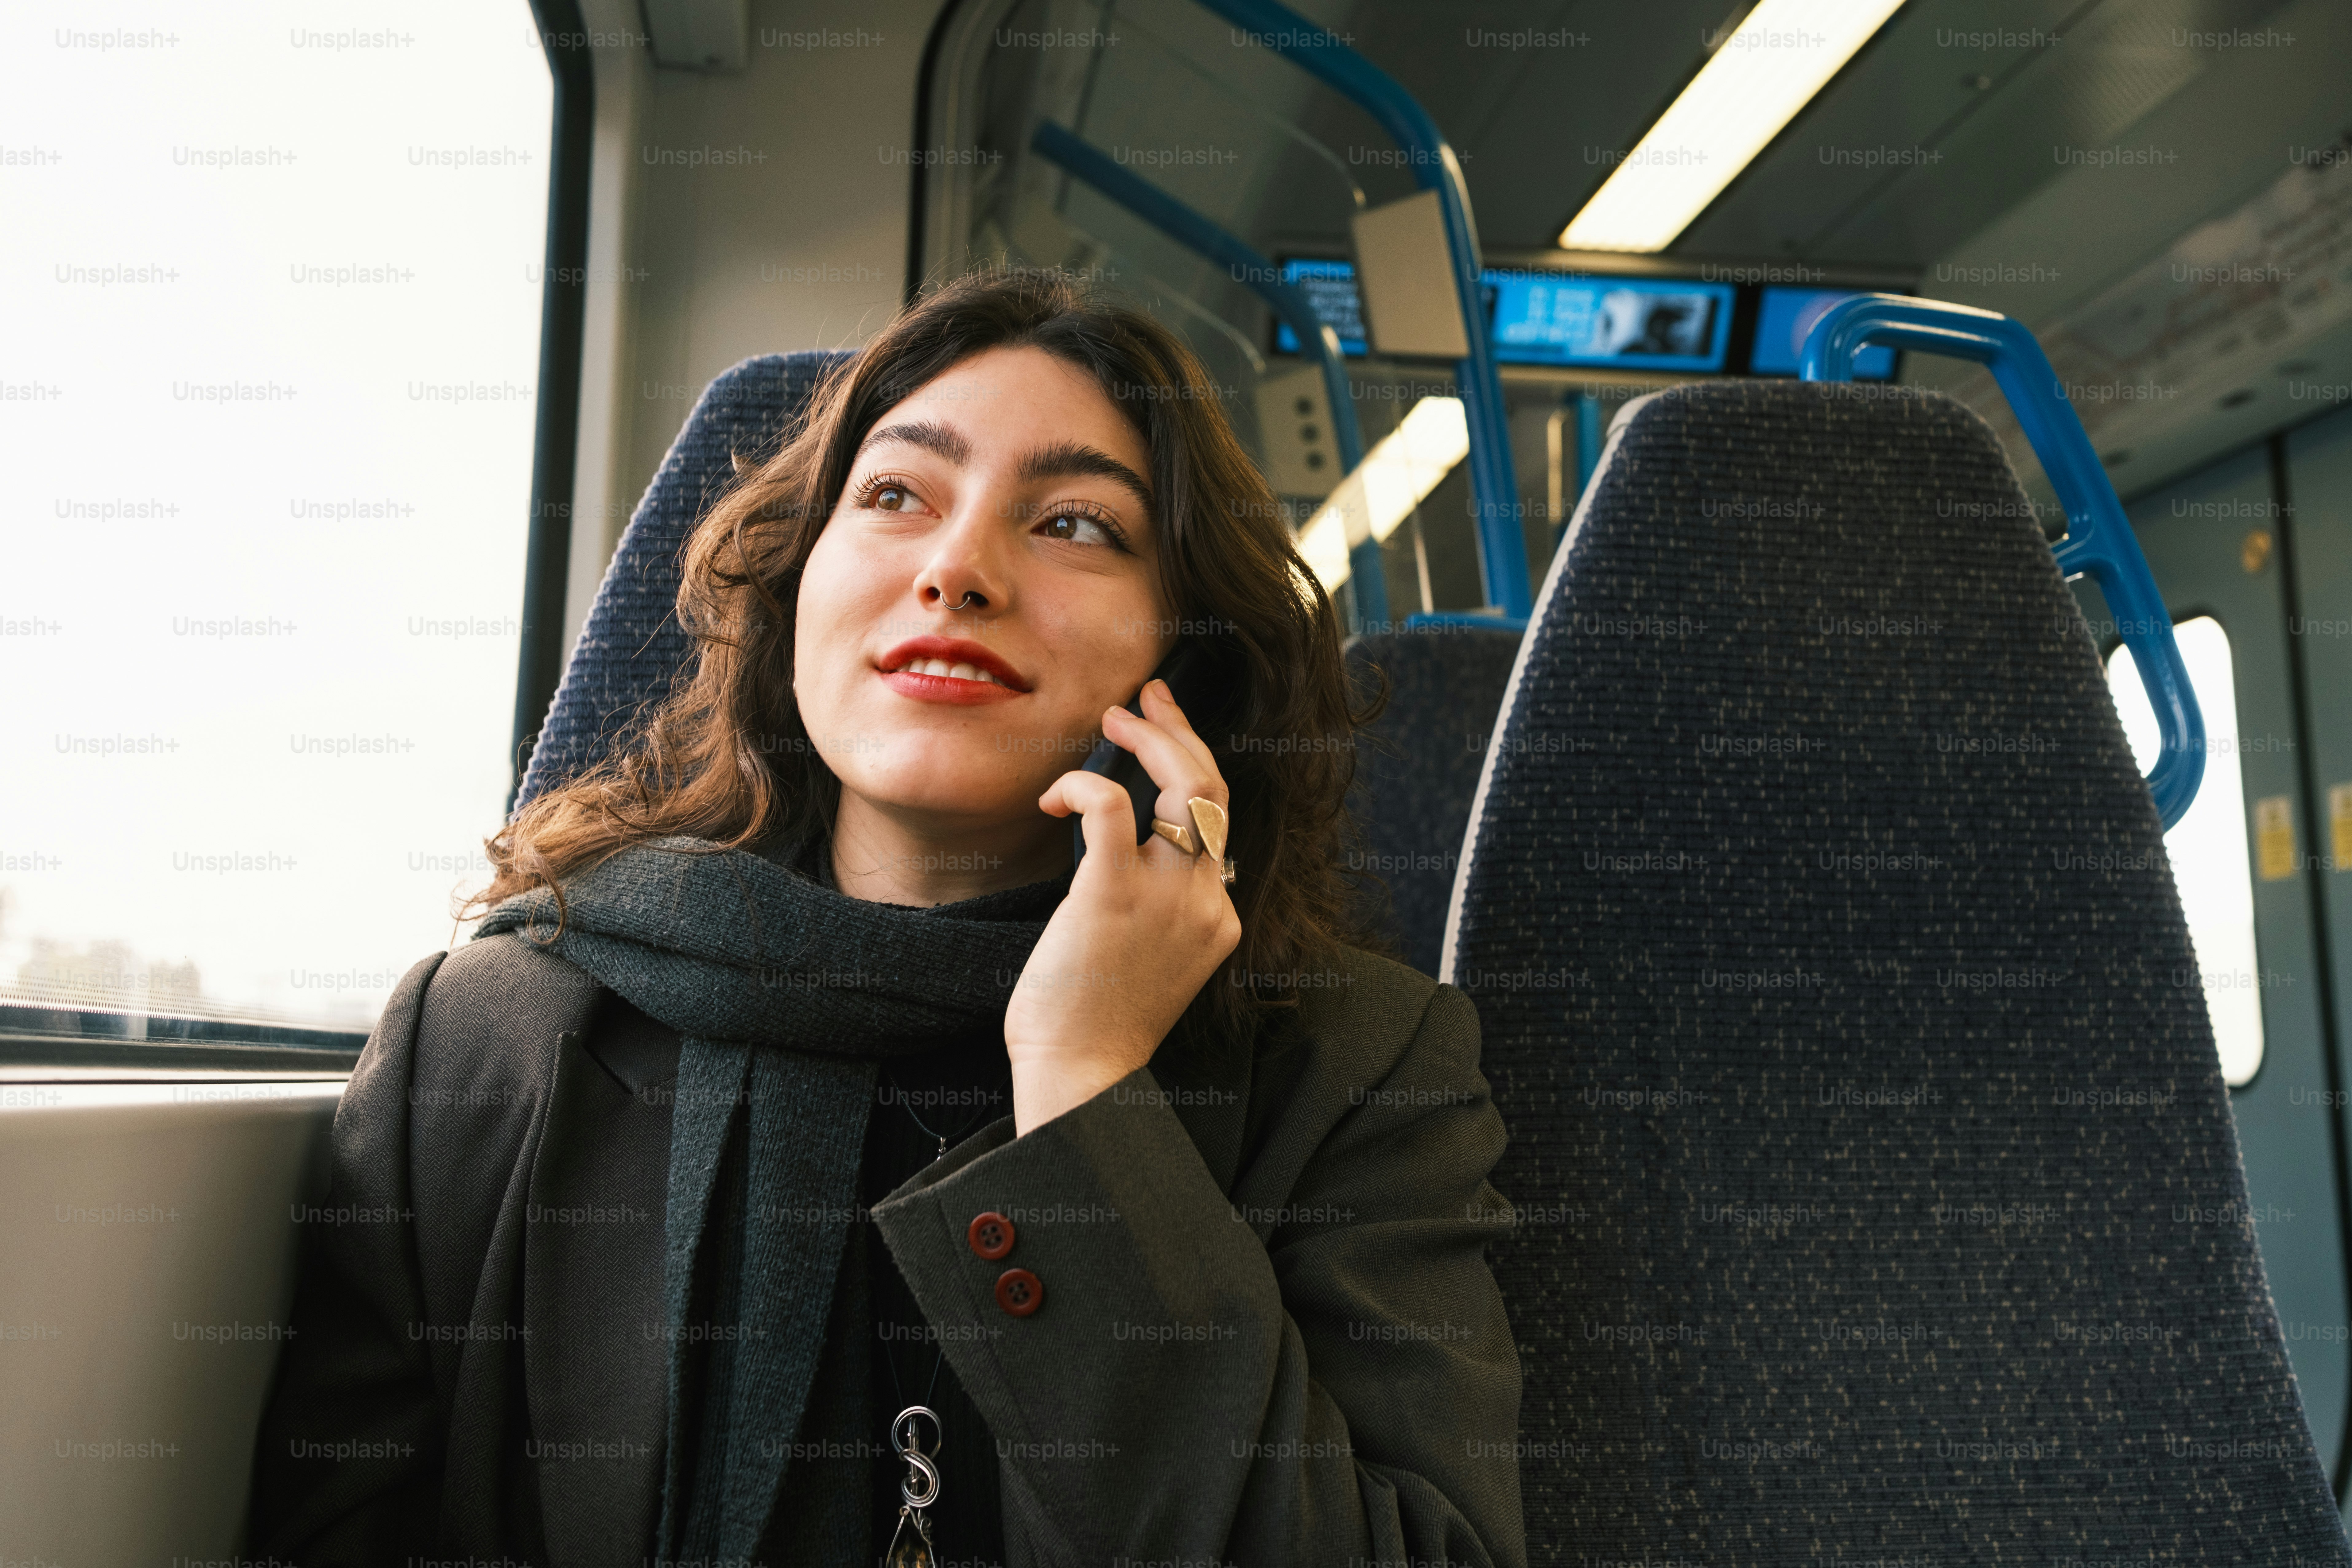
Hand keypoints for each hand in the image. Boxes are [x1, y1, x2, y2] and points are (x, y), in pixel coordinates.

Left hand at [1008, 679, 1241, 1133]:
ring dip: (1149, 738)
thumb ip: (1154, 907)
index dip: (1190, 767)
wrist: (1081, 1074)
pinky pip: (1111, 804)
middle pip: (1213, 790)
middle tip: (1146, 700)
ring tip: (1112, 719)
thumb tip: (1120, 850)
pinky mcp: (1114, 892)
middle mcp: (1205, 900)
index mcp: (1215, 917)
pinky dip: (1083, 784)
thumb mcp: (1146, 958)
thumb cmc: (1096, 1021)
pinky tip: (1055, 795)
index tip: (1162, 731)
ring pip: (1183, 784)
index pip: (1215, 824)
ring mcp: (1167, 896)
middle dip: (1181, 731)